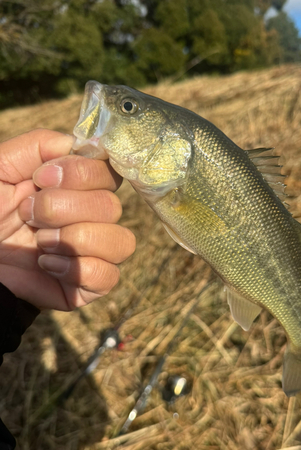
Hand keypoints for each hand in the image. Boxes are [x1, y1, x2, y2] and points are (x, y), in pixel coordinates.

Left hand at [0, 129, 134, 309]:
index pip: (109, 173)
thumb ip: (39, 146)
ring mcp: (90, 253)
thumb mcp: (2, 168)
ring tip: (40, 244)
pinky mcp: (86, 286)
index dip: (82, 174)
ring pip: (122, 242)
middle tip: (29, 215)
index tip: (40, 180)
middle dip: (65, 209)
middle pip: (113, 206)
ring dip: (76, 239)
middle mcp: (88, 219)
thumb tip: (81, 146)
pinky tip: (47, 266)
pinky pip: (108, 276)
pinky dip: (77, 269)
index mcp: (74, 190)